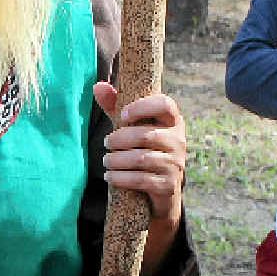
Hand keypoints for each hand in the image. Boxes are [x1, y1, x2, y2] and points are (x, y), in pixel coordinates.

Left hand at [93, 83, 185, 224]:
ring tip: (106, 161)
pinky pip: (141, 179)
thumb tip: (98, 86)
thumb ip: (116, 106)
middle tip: (106, 143)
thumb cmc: (144, 149)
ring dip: (117, 160)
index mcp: (173, 122)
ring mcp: (175, 164)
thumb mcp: (132, 127)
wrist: (162, 189)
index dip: (143, 107)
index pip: (165, 105)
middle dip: (120, 139)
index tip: (122, 115)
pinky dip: (121, 178)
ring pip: (142, 159)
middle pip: (146, 135)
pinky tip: (110, 176)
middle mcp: (178, 141)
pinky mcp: (168, 185)